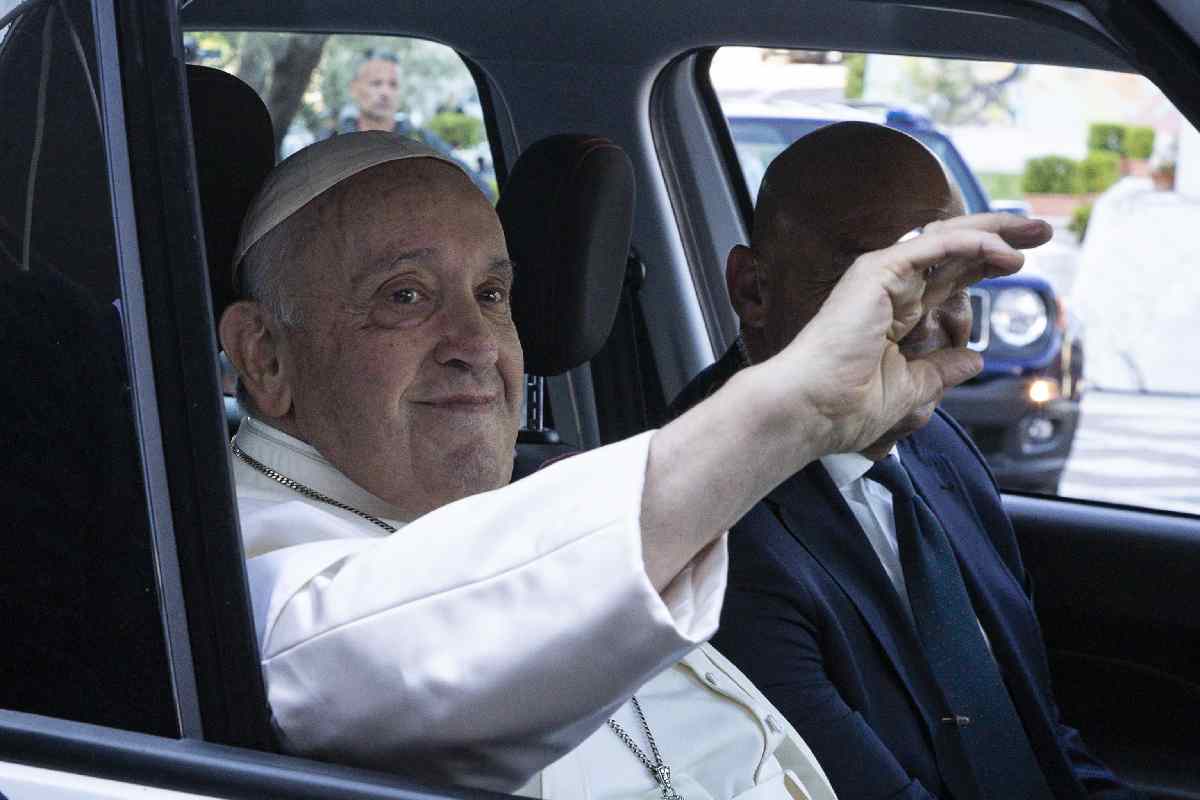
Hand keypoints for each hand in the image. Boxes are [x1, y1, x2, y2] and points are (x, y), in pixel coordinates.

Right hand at [762, 213, 1051, 455]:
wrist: (813, 411)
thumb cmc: (846, 407)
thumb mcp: (913, 390)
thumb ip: (943, 369)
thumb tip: (974, 358)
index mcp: (894, 316)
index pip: (946, 280)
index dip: (984, 267)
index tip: (1020, 265)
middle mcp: (888, 291)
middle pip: (953, 253)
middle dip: (999, 238)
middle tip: (1040, 233)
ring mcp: (881, 278)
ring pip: (946, 239)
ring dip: (993, 231)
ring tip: (1033, 232)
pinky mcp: (877, 272)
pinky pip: (933, 246)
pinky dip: (971, 244)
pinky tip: (1003, 252)